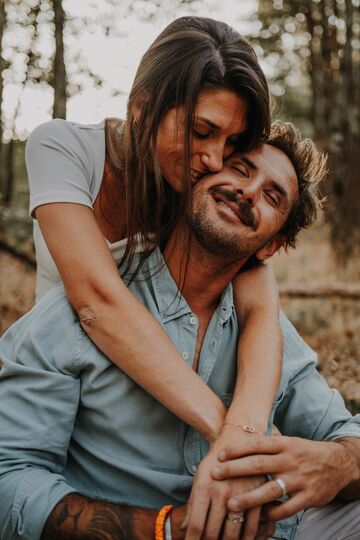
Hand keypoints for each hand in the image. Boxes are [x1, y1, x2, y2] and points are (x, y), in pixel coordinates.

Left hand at [184, 426, 265, 539]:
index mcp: (204, 488)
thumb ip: (192, 504)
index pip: (196, 525)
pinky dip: (247, 538)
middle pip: (213, 533)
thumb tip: (183, 529)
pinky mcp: (257, 497)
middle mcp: (221, 493)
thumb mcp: (200, 478)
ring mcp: (240, 495)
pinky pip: (252, 527)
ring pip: (233, 533)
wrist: (239, 440)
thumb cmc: (215, 461)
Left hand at [212, 435, 355, 521]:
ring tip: (230, 504)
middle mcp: (289, 460)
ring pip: (270, 490)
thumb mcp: (287, 442)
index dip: (237, 449)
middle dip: (235, 470)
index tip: (219, 454)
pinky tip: (257, 518)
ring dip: (249, 498)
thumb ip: (265, 446)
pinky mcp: (308, 497)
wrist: (337, 463)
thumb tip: (235, 444)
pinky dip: (271, 514)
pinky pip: (287, 508)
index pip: (257, 444)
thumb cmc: (303, 453)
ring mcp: (299, 480)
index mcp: (283, 445)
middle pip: (258, 465)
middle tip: (215, 474)